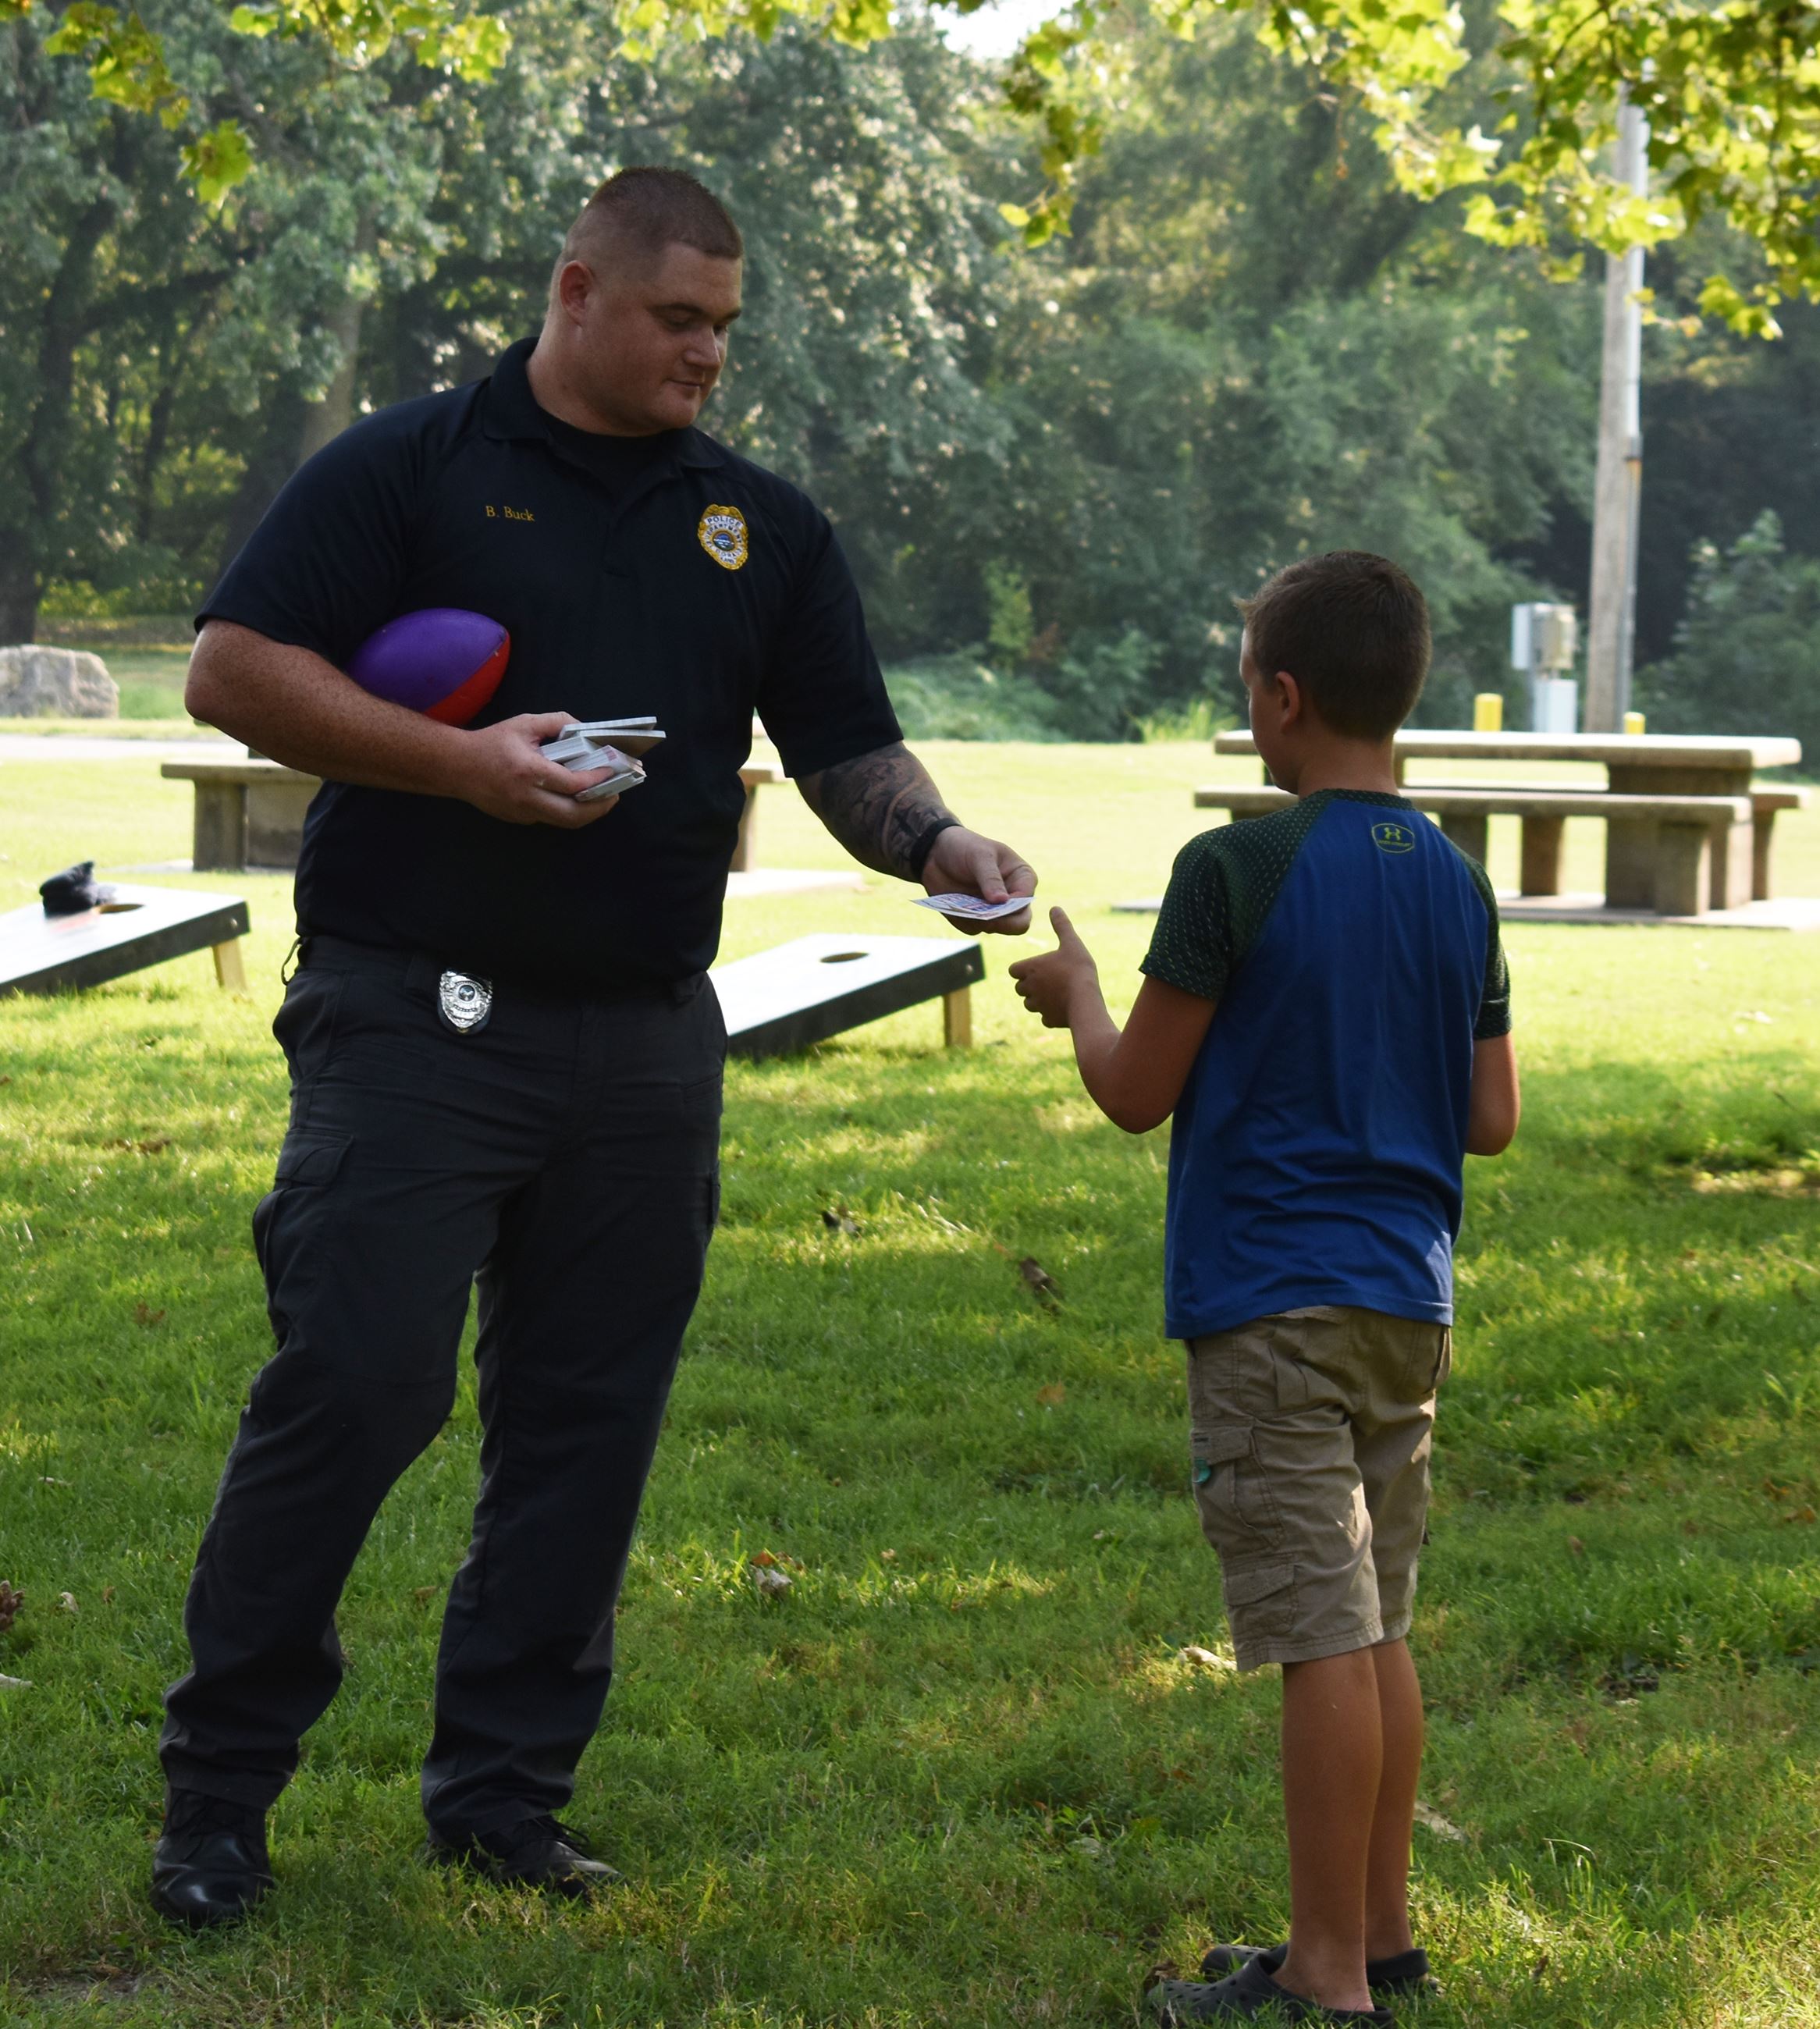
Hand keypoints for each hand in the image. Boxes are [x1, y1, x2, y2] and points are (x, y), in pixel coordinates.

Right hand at [446, 712, 622, 827]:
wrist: (456, 767)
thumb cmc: (490, 743)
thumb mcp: (523, 724)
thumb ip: (556, 722)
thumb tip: (584, 728)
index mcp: (529, 771)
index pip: (573, 783)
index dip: (598, 780)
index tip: (613, 771)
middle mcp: (527, 798)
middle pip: (574, 814)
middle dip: (601, 806)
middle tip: (615, 794)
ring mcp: (522, 813)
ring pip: (565, 822)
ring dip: (588, 813)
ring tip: (602, 799)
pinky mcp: (519, 820)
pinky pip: (550, 819)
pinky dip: (567, 811)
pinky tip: (575, 798)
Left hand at [922, 826, 1036, 935]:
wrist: (936, 852)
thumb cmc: (964, 846)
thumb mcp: (979, 855)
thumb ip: (991, 877)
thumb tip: (1002, 901)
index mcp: (1022, 878)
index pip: (1026, 900)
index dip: (1014, 906)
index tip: (994, 902)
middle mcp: (1012, 897)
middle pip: (1019, 923)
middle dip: (1002, 923)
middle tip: (983, 917)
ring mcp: (994, 910)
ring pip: (994, 928)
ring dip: (977, 920)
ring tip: (961, 903)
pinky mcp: (976, 918)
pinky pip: (973, 928)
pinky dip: (962, 920)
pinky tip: (953, 905)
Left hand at [1008, 907, 1098, 1027]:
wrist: (1086, 1001)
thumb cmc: (1077, 969)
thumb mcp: (1072, 943)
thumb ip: (1062, 926)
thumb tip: (1055, 908)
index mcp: (1030, 969)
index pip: (1013, 969)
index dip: (1023, 968)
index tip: (1037, 966)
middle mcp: (1029, 988)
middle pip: (1019, 987)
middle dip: (1030, 984)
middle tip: (1049, 978)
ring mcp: (1038, 1006)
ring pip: (1029, 1004)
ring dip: (1039, 999)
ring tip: (1057, 992)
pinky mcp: (1048, 1020)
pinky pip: (1045, 1017)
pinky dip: (1051, 1013)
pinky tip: (1064, 1006)